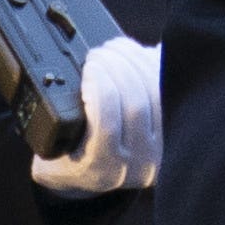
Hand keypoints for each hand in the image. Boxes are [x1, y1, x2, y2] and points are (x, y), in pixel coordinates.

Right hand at [28, 33, 165, 195]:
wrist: (91, 176)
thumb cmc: (65, 154)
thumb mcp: (49, 147)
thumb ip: (51, 124)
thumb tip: (61, 75)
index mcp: (100, 169)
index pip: (107, 125)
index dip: (100, 87)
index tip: (88, 67)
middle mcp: (135, 165)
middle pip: (135, 105)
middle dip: (117, 66)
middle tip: (100, 51)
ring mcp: (161, 149)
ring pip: (156, 96)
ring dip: (137, 61)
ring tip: (117, 48)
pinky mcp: (175, 131)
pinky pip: (173, 92)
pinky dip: (159, 67)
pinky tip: (144, 52)